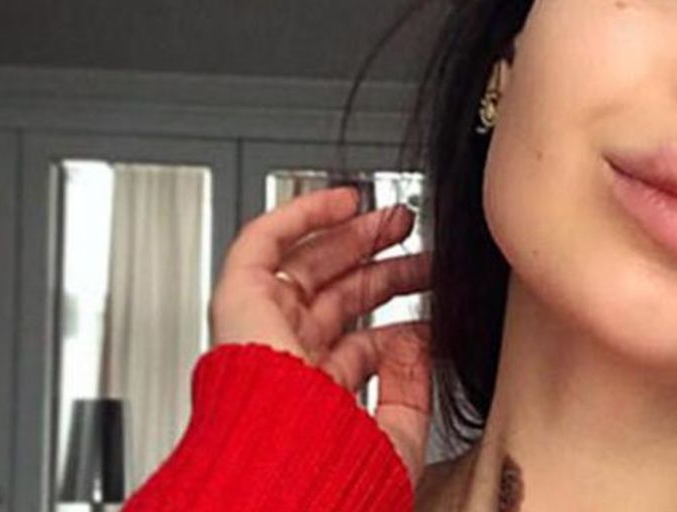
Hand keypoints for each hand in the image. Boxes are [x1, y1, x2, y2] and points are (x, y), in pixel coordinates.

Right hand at [208, 185, 432, 486]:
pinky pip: (263, 244)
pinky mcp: (239, 303)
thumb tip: (421, 342)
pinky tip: (344, 202)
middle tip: (417, 244)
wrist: (284, 472)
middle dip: (381, 266)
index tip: (437, 300)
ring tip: (397, 218)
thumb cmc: (331, 475)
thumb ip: (411, 389)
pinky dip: (302, 214)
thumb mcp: (396, 435)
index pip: (359, 346)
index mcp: (317, 398)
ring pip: (307, 267)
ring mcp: (262, 330)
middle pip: (336, 299)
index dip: (400, 319)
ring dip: (353, 236)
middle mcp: (287, 363)